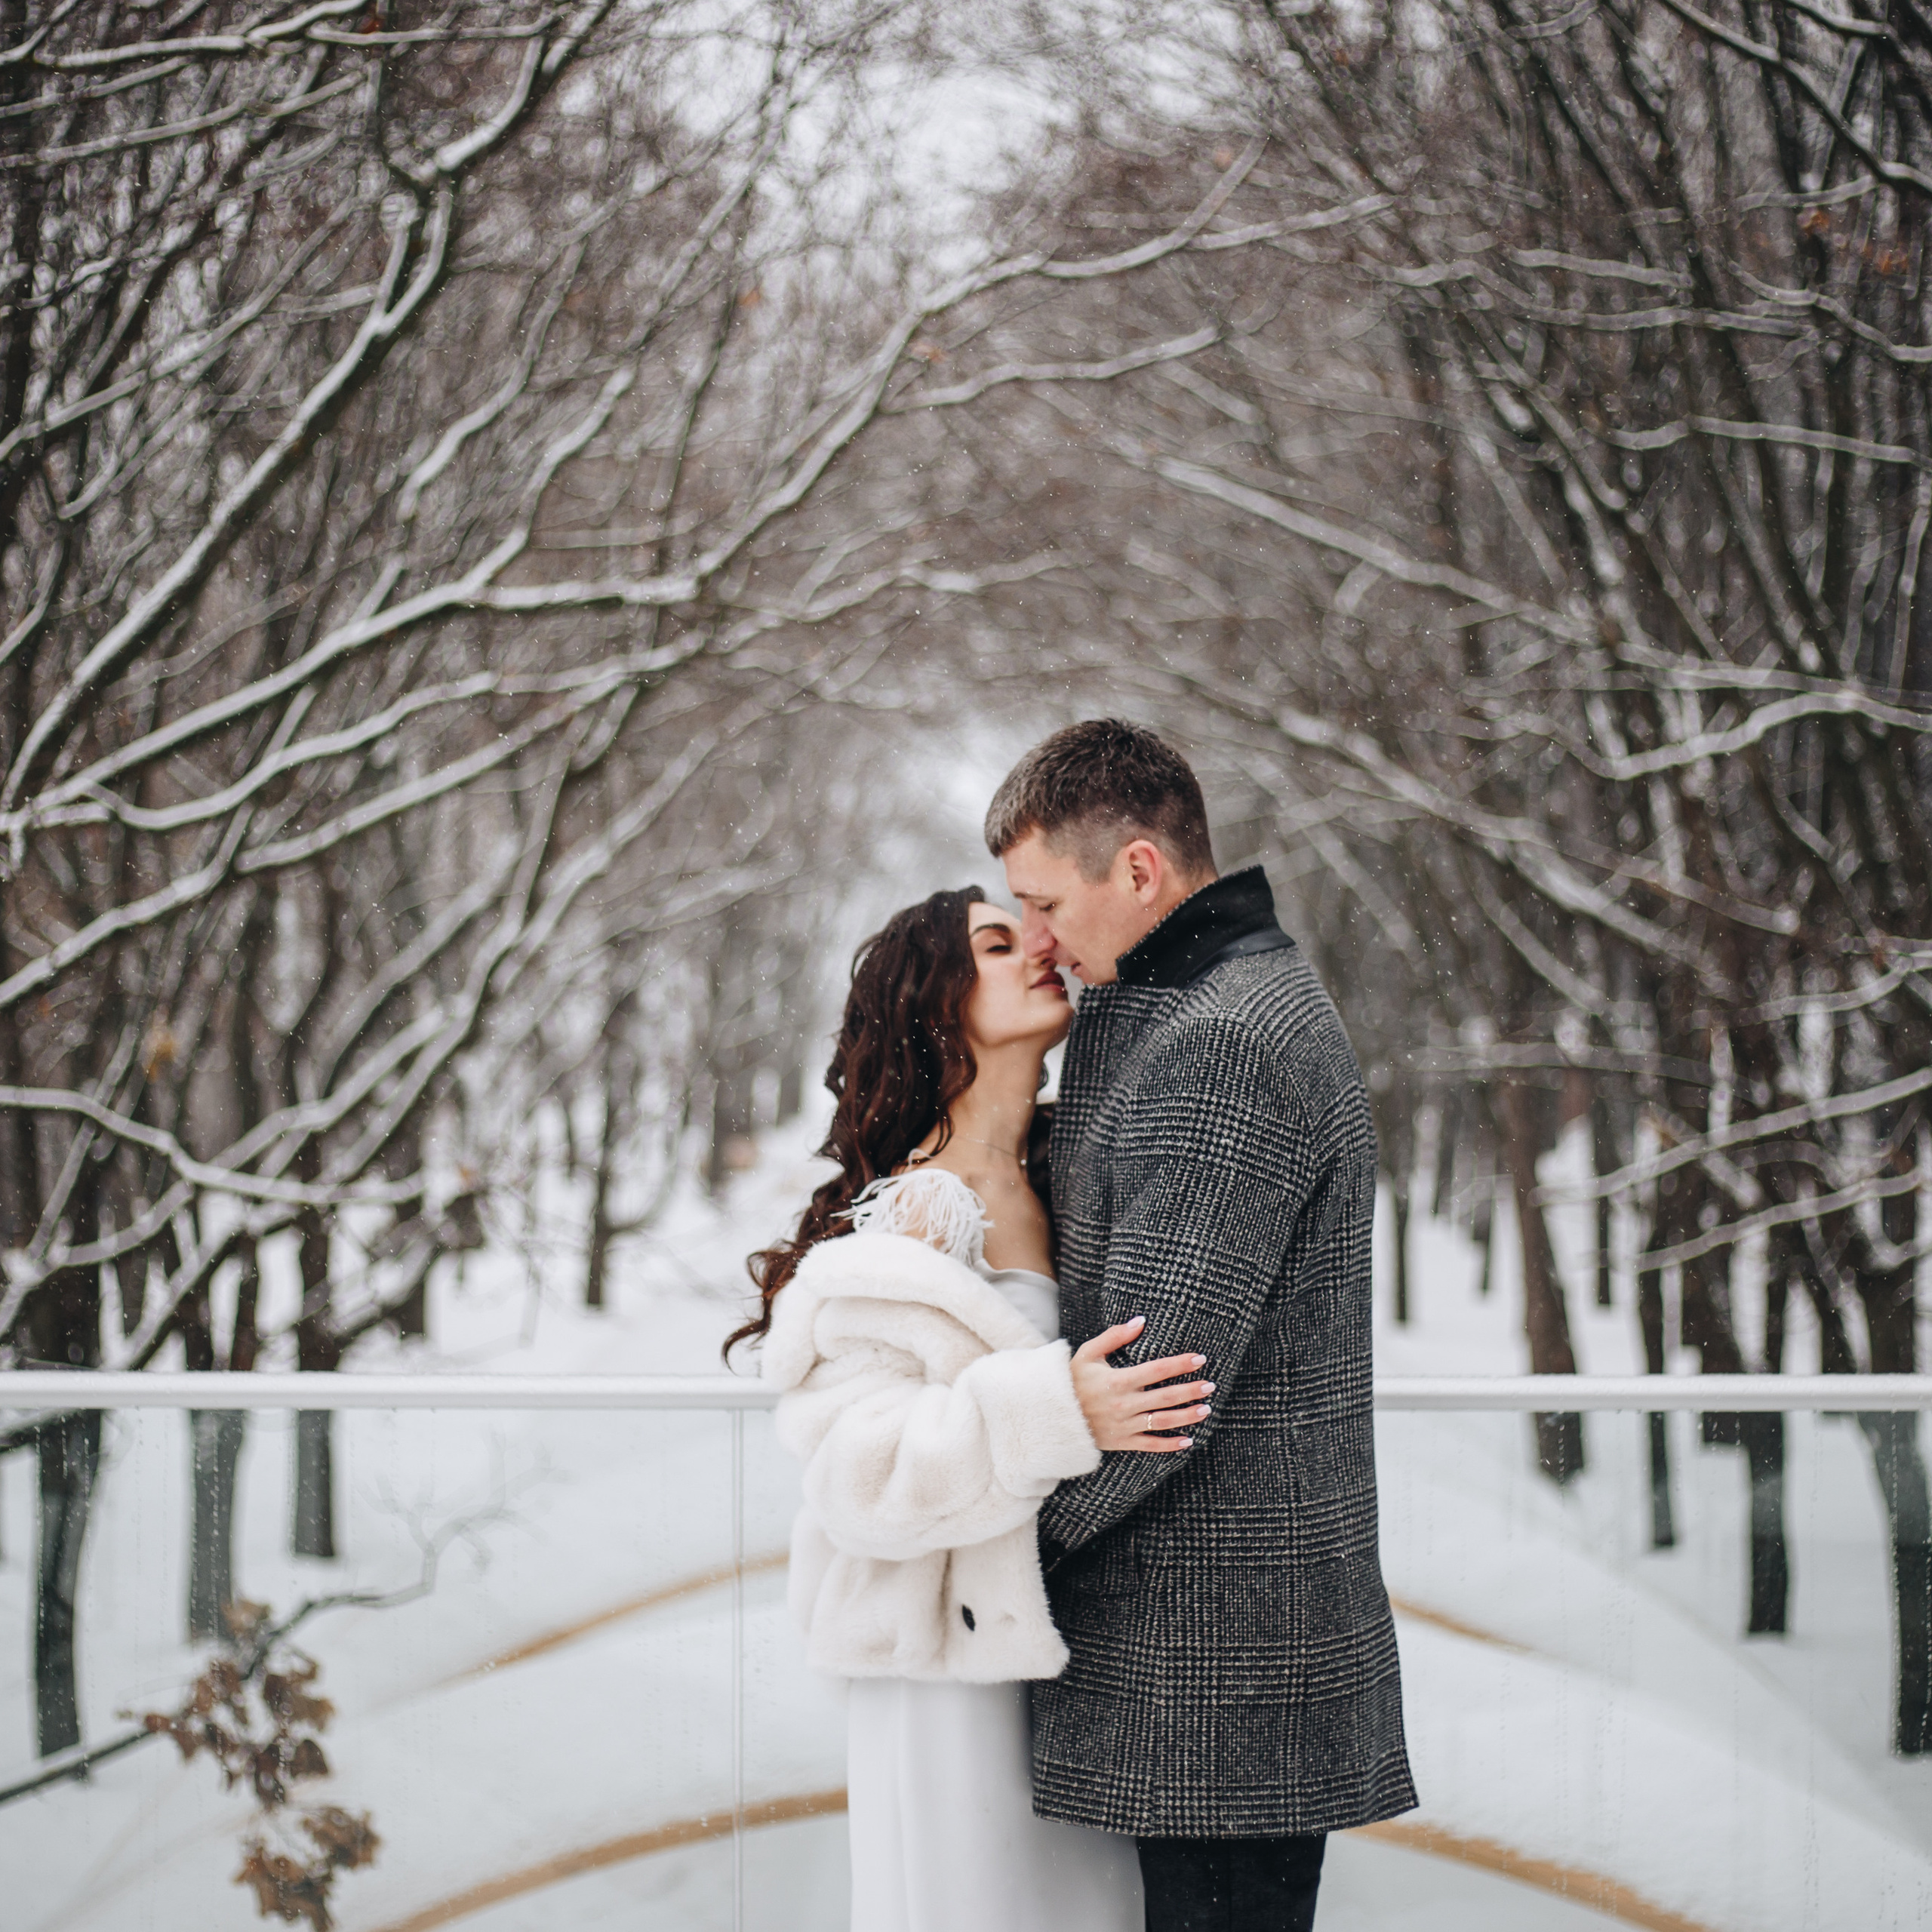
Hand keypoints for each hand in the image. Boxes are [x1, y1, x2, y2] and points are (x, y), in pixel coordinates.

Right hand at [1070, 1316, 1212, 1453]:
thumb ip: (1115, 1337)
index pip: (1157, 1370)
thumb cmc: (1071, 1380)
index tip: (1199, 1359)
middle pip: (1165, 1397)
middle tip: (1210, 1386)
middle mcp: (1124, 1404)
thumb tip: (1140, 1321)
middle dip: (1190, 1391)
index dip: (1180, 1364)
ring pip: (1162, 1422)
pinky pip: (1150, 1445)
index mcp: (1118, 1380)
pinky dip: (1170, 1445)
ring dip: (1186, 1416)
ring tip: (1205, 1409)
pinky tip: (1188, 1441)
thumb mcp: (1088, 1353)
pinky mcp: (1121, 1441)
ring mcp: (1124, 1425)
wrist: (1050, 1415)